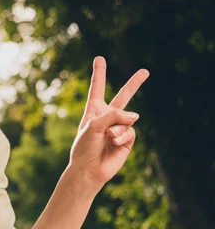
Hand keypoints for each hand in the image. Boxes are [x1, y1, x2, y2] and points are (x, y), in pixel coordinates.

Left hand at [67, 56, 149, 194]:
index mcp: (93, 111)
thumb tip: (136, 116)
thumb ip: (113, 116)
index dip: (99, 73)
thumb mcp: (93, 126)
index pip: (97, 88)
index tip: (100, 58)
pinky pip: (130, 130)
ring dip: (117, 127)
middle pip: (123, 96)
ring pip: (127, 118)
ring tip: (108, 137)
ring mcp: (119, 127)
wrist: (89, 169)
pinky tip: (114, 143)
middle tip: (145, 71)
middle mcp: (107, 117)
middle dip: (134, 84)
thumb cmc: (84, 147)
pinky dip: (122, 135)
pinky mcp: (127, 139)